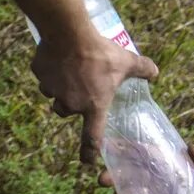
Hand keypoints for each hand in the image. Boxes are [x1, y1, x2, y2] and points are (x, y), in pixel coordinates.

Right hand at [32, 32, 150, 163]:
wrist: (69, 33)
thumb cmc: (101, 53)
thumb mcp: (126, 61)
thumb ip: (142, 69)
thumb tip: (155, 71)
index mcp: (93, 105)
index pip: (91, 137)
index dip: (89, 152)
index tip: (87, 161)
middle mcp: (71, 102)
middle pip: (64, 111)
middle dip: (68, 103)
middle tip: (76, 89)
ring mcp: (52, 88)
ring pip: (51, 93)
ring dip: (56, 88)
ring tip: (65, 71)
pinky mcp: (39, 73)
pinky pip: (42, 75)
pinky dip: (47, 70)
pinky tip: (55, 56)